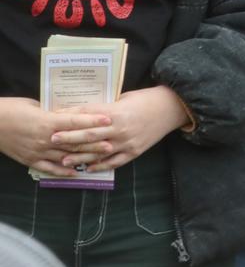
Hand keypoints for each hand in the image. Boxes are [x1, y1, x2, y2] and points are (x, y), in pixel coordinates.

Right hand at [0, 97, 110, 177]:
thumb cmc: (10, 109)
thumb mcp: (34, 105)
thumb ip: (52, 112)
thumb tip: (67, 113)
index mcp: (46, 121)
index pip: (74, 122)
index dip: (92, 121)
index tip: (108, 119)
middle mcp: (45, 139)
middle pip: (74, 142)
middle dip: (93, 143)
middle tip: (111, 144)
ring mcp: (38, 151)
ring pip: (65, 156)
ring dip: (83, 158)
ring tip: (99, 159)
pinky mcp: (30, 160)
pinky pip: (50, 168)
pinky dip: (63, 171)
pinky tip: (75, 172)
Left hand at [51, 87, 188, 171]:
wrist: (171, 108)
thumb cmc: (146, 99)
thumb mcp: (123, 98)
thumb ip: (105, 108)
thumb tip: (82, 112)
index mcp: (116, 112)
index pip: (88, 117)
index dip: (70, 119)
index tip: (54, 121)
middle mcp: (120, 128)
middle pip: (89, 135)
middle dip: (69, 138)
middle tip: (52, 140)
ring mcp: (127, 142)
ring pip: (99, 152)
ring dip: (80, 157)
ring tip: (64, 160)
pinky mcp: (135, 151)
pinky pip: (114, 161)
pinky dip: (101, 165)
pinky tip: (88, 168)